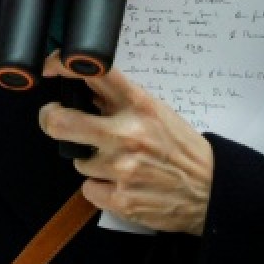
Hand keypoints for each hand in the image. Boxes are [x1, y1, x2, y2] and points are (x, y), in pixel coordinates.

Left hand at [38, 52, 213, 234]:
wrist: (214, 190)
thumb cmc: (182, 149)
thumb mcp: (155, 111)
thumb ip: (119, 100)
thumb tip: (80, 88)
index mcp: (139, 106)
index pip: (95, 74)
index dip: (63, 65)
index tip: (50, 68)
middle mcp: (127, 134)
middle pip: (60, 122)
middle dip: (49, 119)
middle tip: (54, 119)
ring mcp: (122, 168)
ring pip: (77, 160)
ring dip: (91, 161)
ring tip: (119, 162)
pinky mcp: (121, 199)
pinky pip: (88, 188)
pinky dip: (101, 188)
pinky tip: (123, 184)